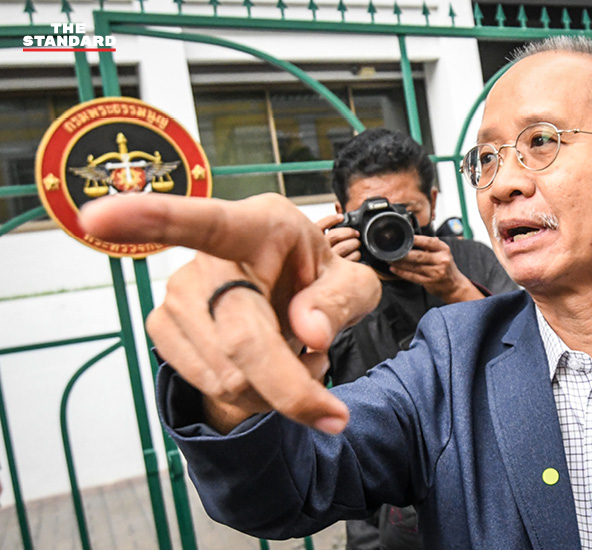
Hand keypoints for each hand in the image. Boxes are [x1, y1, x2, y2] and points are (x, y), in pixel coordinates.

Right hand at [79, 193, 380, 434]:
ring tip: (294, 355)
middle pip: (241, 340)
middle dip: (290, 389)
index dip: (149, 218)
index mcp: (258, 225)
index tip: (97, 216)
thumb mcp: (355, 286)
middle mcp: (208, 256)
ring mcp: (178, 293)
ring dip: (277, 388)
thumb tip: (308, 334)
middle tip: (332, 413)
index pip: (204, 221)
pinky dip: (254, 395)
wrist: (293, 294)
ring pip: (231, 376)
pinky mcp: (164, 327)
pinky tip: (267, 365)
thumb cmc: (321, 280)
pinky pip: (213, 386)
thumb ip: (340, 302)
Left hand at [389, 235, 483, 303]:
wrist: (454, 285)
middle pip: (419, 255)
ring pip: (414, 266)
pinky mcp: (430, 282)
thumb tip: (415, 236)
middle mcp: (441, 260)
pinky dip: (402, 273)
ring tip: (390, 259)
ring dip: (400, 263)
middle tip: (393, 250)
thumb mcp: (443, 253)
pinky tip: (394, 269)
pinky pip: (413, 276)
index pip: (429, 242)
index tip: (405, 237)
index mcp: (444, 249)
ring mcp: (436, 272)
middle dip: (404, 253)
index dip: (417, 239)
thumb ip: (431, 245)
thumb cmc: (446, 267)